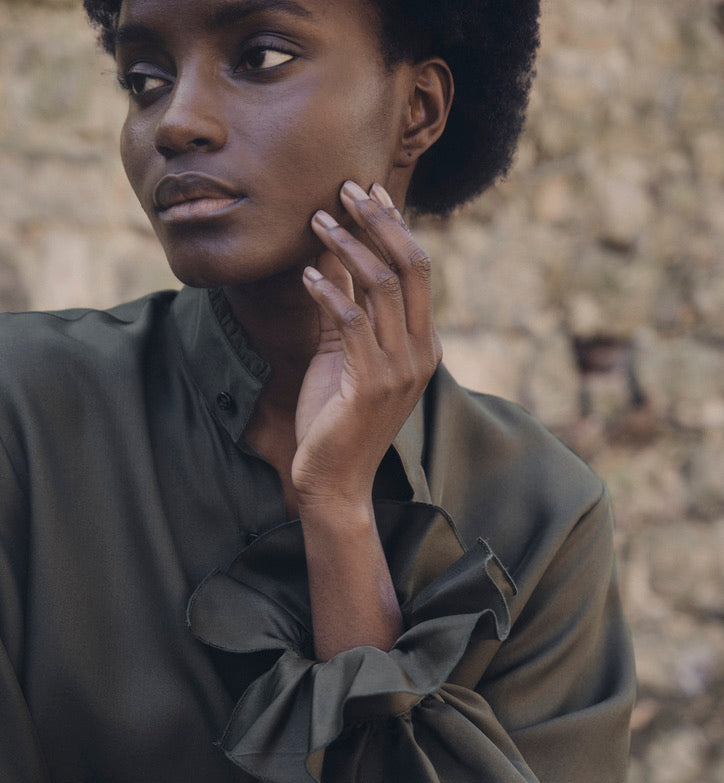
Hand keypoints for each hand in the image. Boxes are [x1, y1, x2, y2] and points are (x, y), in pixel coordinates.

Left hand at [294, 180, 440, 508]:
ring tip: (316, 222)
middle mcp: (421, 352)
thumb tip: (330, 255)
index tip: (367, 191)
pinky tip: (304, 275)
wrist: (335, 480)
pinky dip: (328, 291)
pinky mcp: (372, 383)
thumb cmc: (335, 418)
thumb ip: (345, 307)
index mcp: (422, 343)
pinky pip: (352, 321)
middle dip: (378, 221)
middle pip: (410, 266)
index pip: (417, 269)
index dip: (393, 226)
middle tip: (346, 187)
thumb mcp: (343, 353)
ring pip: (382, 286)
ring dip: (347, 247)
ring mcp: (401, 369)